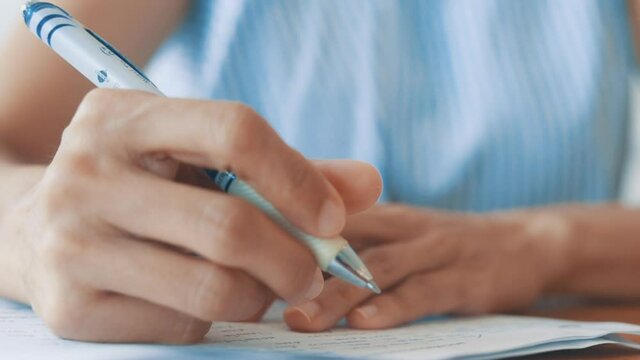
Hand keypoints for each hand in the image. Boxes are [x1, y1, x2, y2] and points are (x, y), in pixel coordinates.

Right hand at [7, 90, 380, 342]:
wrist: (35, 229)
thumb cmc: (143, 186)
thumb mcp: (197, 158)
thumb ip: (287, 168)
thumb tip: (367, 186)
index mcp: (125, 118)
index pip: (234, 132)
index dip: (299, 178)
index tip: (334, 217)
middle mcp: (87, 174)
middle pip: (229, 226)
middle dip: (295, 259)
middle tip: (313, 271)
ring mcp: (72, 244)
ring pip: (211, 287)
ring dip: (260, 294)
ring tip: (264, 285)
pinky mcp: (70, 307)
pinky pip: (179, 324)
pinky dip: (210, 318)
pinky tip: (197, 297)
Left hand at [284, 204, 568, 330]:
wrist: (526, 243)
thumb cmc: (448, 248)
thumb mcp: (402, 235)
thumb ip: (357, 245)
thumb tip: (294, 270)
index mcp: (382, 215)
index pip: (326, 216)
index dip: (284, 233)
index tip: (244, 256)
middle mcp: (404, 226)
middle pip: (345, 242)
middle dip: (300, 268)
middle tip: (258, 295)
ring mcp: (435, 248)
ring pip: (379, 268)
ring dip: (337, 294)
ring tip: (301, 318)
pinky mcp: (466, 277)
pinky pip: (425, 291)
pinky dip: (393, 307)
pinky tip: (365, 324)